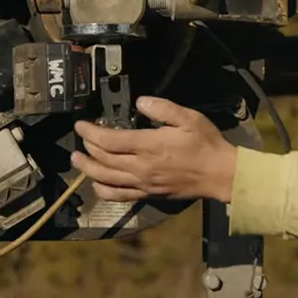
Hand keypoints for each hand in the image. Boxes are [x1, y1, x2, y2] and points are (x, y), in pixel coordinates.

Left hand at [70, 97, 238, 202]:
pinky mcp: (147, 194)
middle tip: (81, 136)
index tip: (81, 124)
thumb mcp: (189, 118)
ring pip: (105, 178)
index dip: (90, 132)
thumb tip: (139, 102)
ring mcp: (142, 183)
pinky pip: (118, 195)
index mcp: (149, 145)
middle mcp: (140, 166)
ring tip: (77, 159)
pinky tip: (96, 183)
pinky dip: (102, 189)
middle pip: (103, 158)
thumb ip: (163, 108)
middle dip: (87, 146)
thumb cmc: (206, 144)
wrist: (220, 174)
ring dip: (87, 168)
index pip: (109, 140)